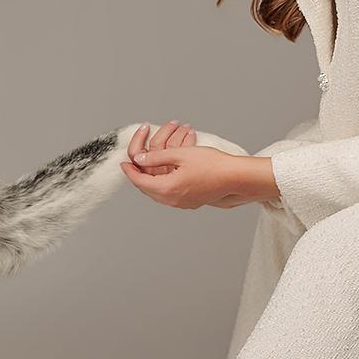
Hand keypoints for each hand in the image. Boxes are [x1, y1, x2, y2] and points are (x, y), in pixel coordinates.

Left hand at [122, 121, 258, 209]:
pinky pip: (169, 196)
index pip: (140, 181)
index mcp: (167, 188)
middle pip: (147, 189)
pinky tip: (164, 176)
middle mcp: (172, 200)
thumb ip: (156, 157)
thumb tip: (138, 159)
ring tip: (146, 169)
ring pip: (157, 194)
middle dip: (138, 176)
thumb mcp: (180, 155)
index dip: (130, 171)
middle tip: (133, 165)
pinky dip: (162, 185)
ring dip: (150, 181)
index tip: (124, 163)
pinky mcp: (190, 203)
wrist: (234, 177)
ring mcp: (182, 204)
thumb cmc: (211, 164)